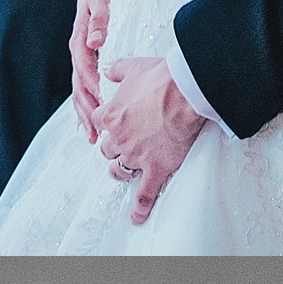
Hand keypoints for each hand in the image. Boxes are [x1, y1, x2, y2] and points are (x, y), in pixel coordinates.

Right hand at [70, 0, 113, 139]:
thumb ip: (99, 20)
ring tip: (92, 135)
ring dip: (85, 114)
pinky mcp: (86, 60)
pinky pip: (83, 87)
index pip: (84, 67)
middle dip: (86, 110)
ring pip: (79, 91)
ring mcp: (81, 57)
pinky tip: (90, 123)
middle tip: (96, 131)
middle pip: (78, 86)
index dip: (91, 85)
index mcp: (81, 39)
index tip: (101, 102)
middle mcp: (79, 50)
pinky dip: (86, 105)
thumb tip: (95, 41)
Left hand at [93, 56, 207, 219]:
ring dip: (120, 170)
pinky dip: (140, 207)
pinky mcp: (156, 168)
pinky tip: (137, 217)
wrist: (184, 92)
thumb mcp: (133, 67)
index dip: (104, 123)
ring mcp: (136, 156)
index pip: (98, 123)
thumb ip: (117, 70)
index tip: (109, 123)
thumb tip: (108, 69)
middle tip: (124, 143)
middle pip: (108, 149)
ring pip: (120, 169)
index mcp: (110, 115)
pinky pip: (145, 193)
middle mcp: (119, 138)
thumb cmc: (162, 78)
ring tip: (124, 171)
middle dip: (114, 146)